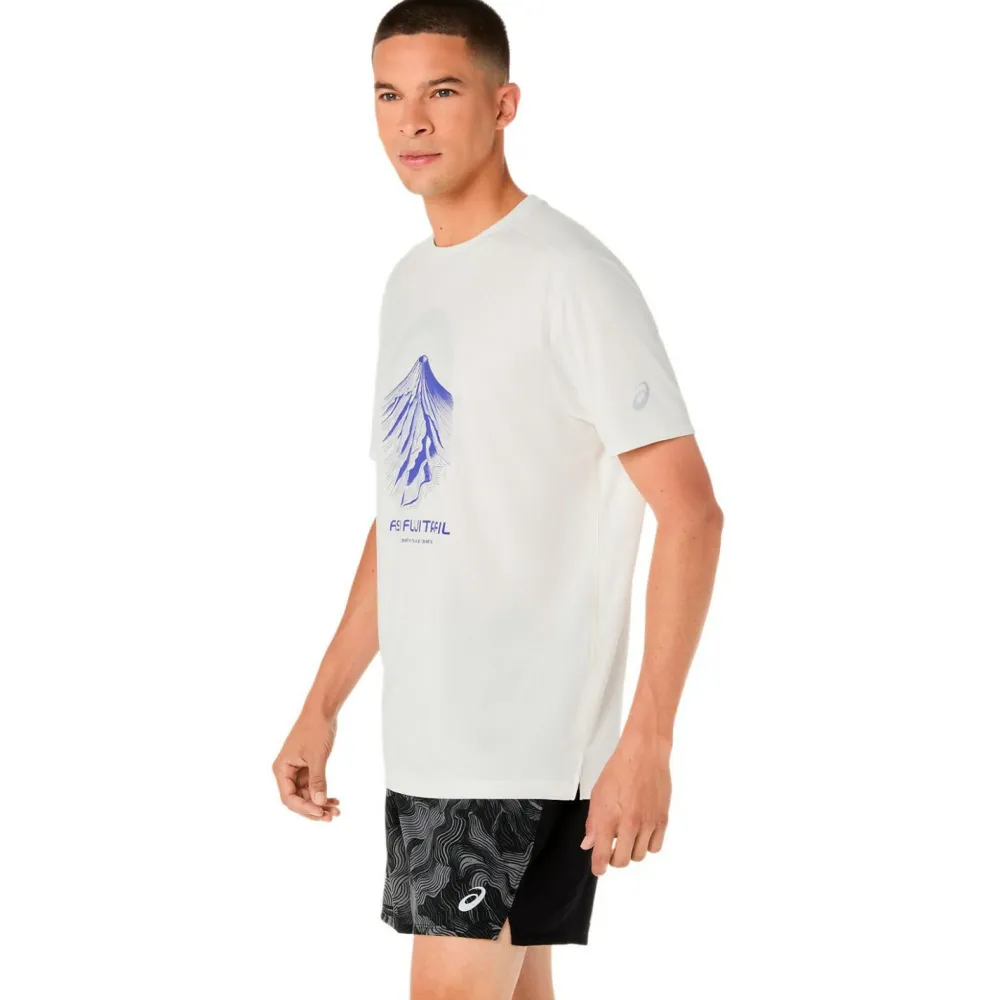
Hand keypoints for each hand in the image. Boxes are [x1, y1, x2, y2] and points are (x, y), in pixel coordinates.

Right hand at [272, 711, 340, 821]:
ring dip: (320, 803)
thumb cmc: (315, 728)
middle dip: (312, 809)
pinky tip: (334, 800)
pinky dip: (322, 793)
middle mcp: (287, 771)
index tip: (319, 812)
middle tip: (329, 817)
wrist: (322, 711)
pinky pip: (313, 786)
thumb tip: (319, 802)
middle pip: (297, 799)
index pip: (289, 797)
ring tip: (335, 811)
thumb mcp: (317, 756)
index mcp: (282, 769)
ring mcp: (297, 770)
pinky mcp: (307, 768)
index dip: (303, 808)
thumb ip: (317, 780)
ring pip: (306, 794)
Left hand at [579, 729, 670, 875]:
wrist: (643, 755)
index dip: (599, 868)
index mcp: (609, 818)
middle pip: (622, 861)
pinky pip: (655, 847)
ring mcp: (647, 824)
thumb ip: (593, 823)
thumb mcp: (597, 794)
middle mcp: (629, 824)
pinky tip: (642, 833)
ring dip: (632, 851)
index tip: (599, 869)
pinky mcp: (662, 820)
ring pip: (639, 856)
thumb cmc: (619, 770)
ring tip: (628, 837)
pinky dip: (648, 845)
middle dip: (615, 859)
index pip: (602, 856)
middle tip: (612, 850)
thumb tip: (589, 844)